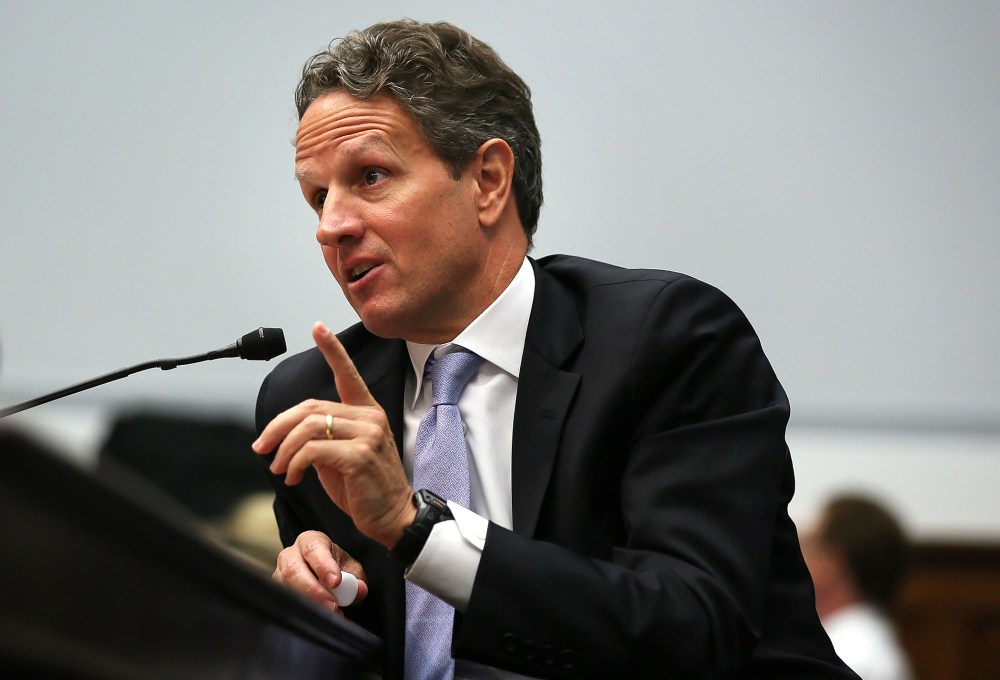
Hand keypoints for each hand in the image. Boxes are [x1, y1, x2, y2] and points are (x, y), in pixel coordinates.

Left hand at [253, 321, 415, 546]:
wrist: (392, 518)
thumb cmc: (365, 489)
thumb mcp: (340, 458)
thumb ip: (321, 438)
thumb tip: (288, 437)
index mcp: (367, 412)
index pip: (347, 374)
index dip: (332, 349)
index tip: (317, 327)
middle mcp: (369, 417)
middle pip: (310, 408)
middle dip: (277, 427)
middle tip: (261, 448)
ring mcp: (367, 434)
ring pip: (308, 428)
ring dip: (283, 450)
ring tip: (279, 469)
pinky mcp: (360, 455)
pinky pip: (312, 451)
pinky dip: (294, 464)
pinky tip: (293, 477)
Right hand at [273, 530, 368, 613]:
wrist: (323, 577)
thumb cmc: (336, 570)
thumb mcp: (351, 571)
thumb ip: (356, 579)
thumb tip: (359, 589)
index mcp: (310, 541)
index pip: (313, 549)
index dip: (323, 565)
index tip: (335, 582)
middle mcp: (290, 555)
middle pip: (293, 570)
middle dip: (313, 590)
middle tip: (332, 605)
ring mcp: (279, 574)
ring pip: (285, 588)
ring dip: (308, 603)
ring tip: (329, 614)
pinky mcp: (276, 594)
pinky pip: (283, 603)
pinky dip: (300, 611)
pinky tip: (315, 617)